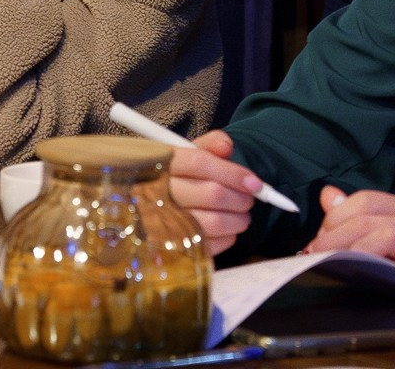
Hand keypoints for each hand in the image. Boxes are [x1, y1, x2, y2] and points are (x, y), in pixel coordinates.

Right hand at [169, 130, 263, 254]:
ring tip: (242, 216)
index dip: (233, 173)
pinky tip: (227, 231)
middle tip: (249, 199)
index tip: (255, 183)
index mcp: (161, 164)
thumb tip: (227, 147)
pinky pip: (208, 246)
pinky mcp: (168, 248)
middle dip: (241, 198)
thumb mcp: (183, 155)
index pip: (201, 163)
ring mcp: (161, 224)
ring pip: (214, 222)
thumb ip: (207, 145)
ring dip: (238, 220)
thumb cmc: (171, 178)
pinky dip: (227, 238)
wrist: (139, 209)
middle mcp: (157, 193)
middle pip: (213, 194)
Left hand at [305, 187, 394, 288]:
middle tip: (317, 256)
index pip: (365, 200)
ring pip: (386, 236)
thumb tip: (328, 195)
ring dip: (353, 252)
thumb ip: (358, 216)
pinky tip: (369, 280)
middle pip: (368, 219)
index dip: (334, 219)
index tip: (318, 241)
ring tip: (336, 266)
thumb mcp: (388, 235)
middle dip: (334, 238)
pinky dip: (384, 273)